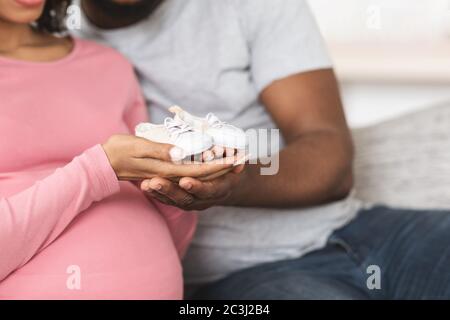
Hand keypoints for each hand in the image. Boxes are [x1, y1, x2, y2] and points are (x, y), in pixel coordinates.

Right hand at [102, 134, 233, 180]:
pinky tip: (212, 161)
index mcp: (167, 170)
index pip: (200, 170)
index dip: (220, 165)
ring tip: (235, 159)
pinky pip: (189, 173)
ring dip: (217, 167)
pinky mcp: (164, 173)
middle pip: (203, 175)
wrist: (101, 164)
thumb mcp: (137, 148)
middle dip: (225, 167)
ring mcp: (167, 176)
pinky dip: (204, 168)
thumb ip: (160, 151)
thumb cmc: (117, 152)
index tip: (237, 159)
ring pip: (198, 175)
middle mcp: (170, 176)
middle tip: (244, 158)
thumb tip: (182, 154)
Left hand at [139, 164, 244, 210]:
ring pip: (174, 201)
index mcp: (220, 189)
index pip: (208, 190)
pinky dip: (156, 194)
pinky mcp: (181, 201)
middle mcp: (205, 200)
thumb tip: (239, 159)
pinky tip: (143, 185)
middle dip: (170, 190)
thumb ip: (236, 159)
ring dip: (159, 193)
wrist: (226, 183)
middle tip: (156, 181)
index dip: (197, 187)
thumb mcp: (237, 161)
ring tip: (145, 184)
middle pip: (187, 199)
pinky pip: (168, 200)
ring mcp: (193, 202)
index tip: (185, 181)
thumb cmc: (230, 167)